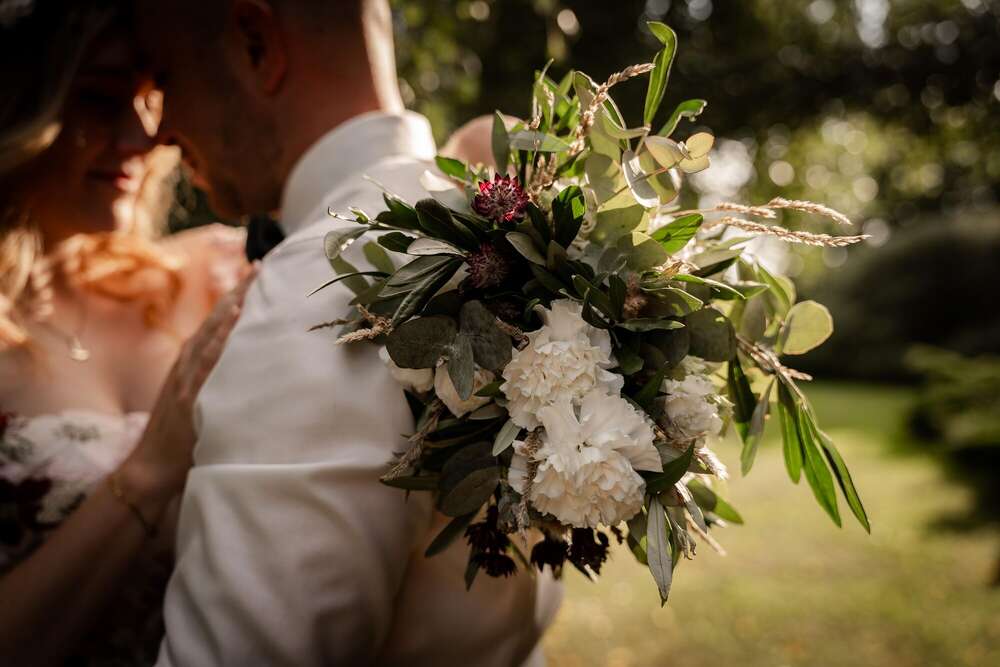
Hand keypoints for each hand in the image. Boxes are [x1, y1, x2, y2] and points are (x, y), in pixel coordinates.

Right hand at [119, 266, 257, 513]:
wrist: (150, 467)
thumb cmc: (181, 434)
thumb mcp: (198, 395)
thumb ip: (217, 374)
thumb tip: (251, 358)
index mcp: (192, 358)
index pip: (219, 318)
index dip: (239, 293)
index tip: (261, 269)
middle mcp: (189, 360)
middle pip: (218, 317)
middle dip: (241, 289)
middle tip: (265, 263)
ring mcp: (187, 376)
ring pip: (214, 331)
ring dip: (235, 303)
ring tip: (255, 279)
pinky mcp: (189, 395)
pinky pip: (209, 360)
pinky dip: (222, 336)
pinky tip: (237, 317)